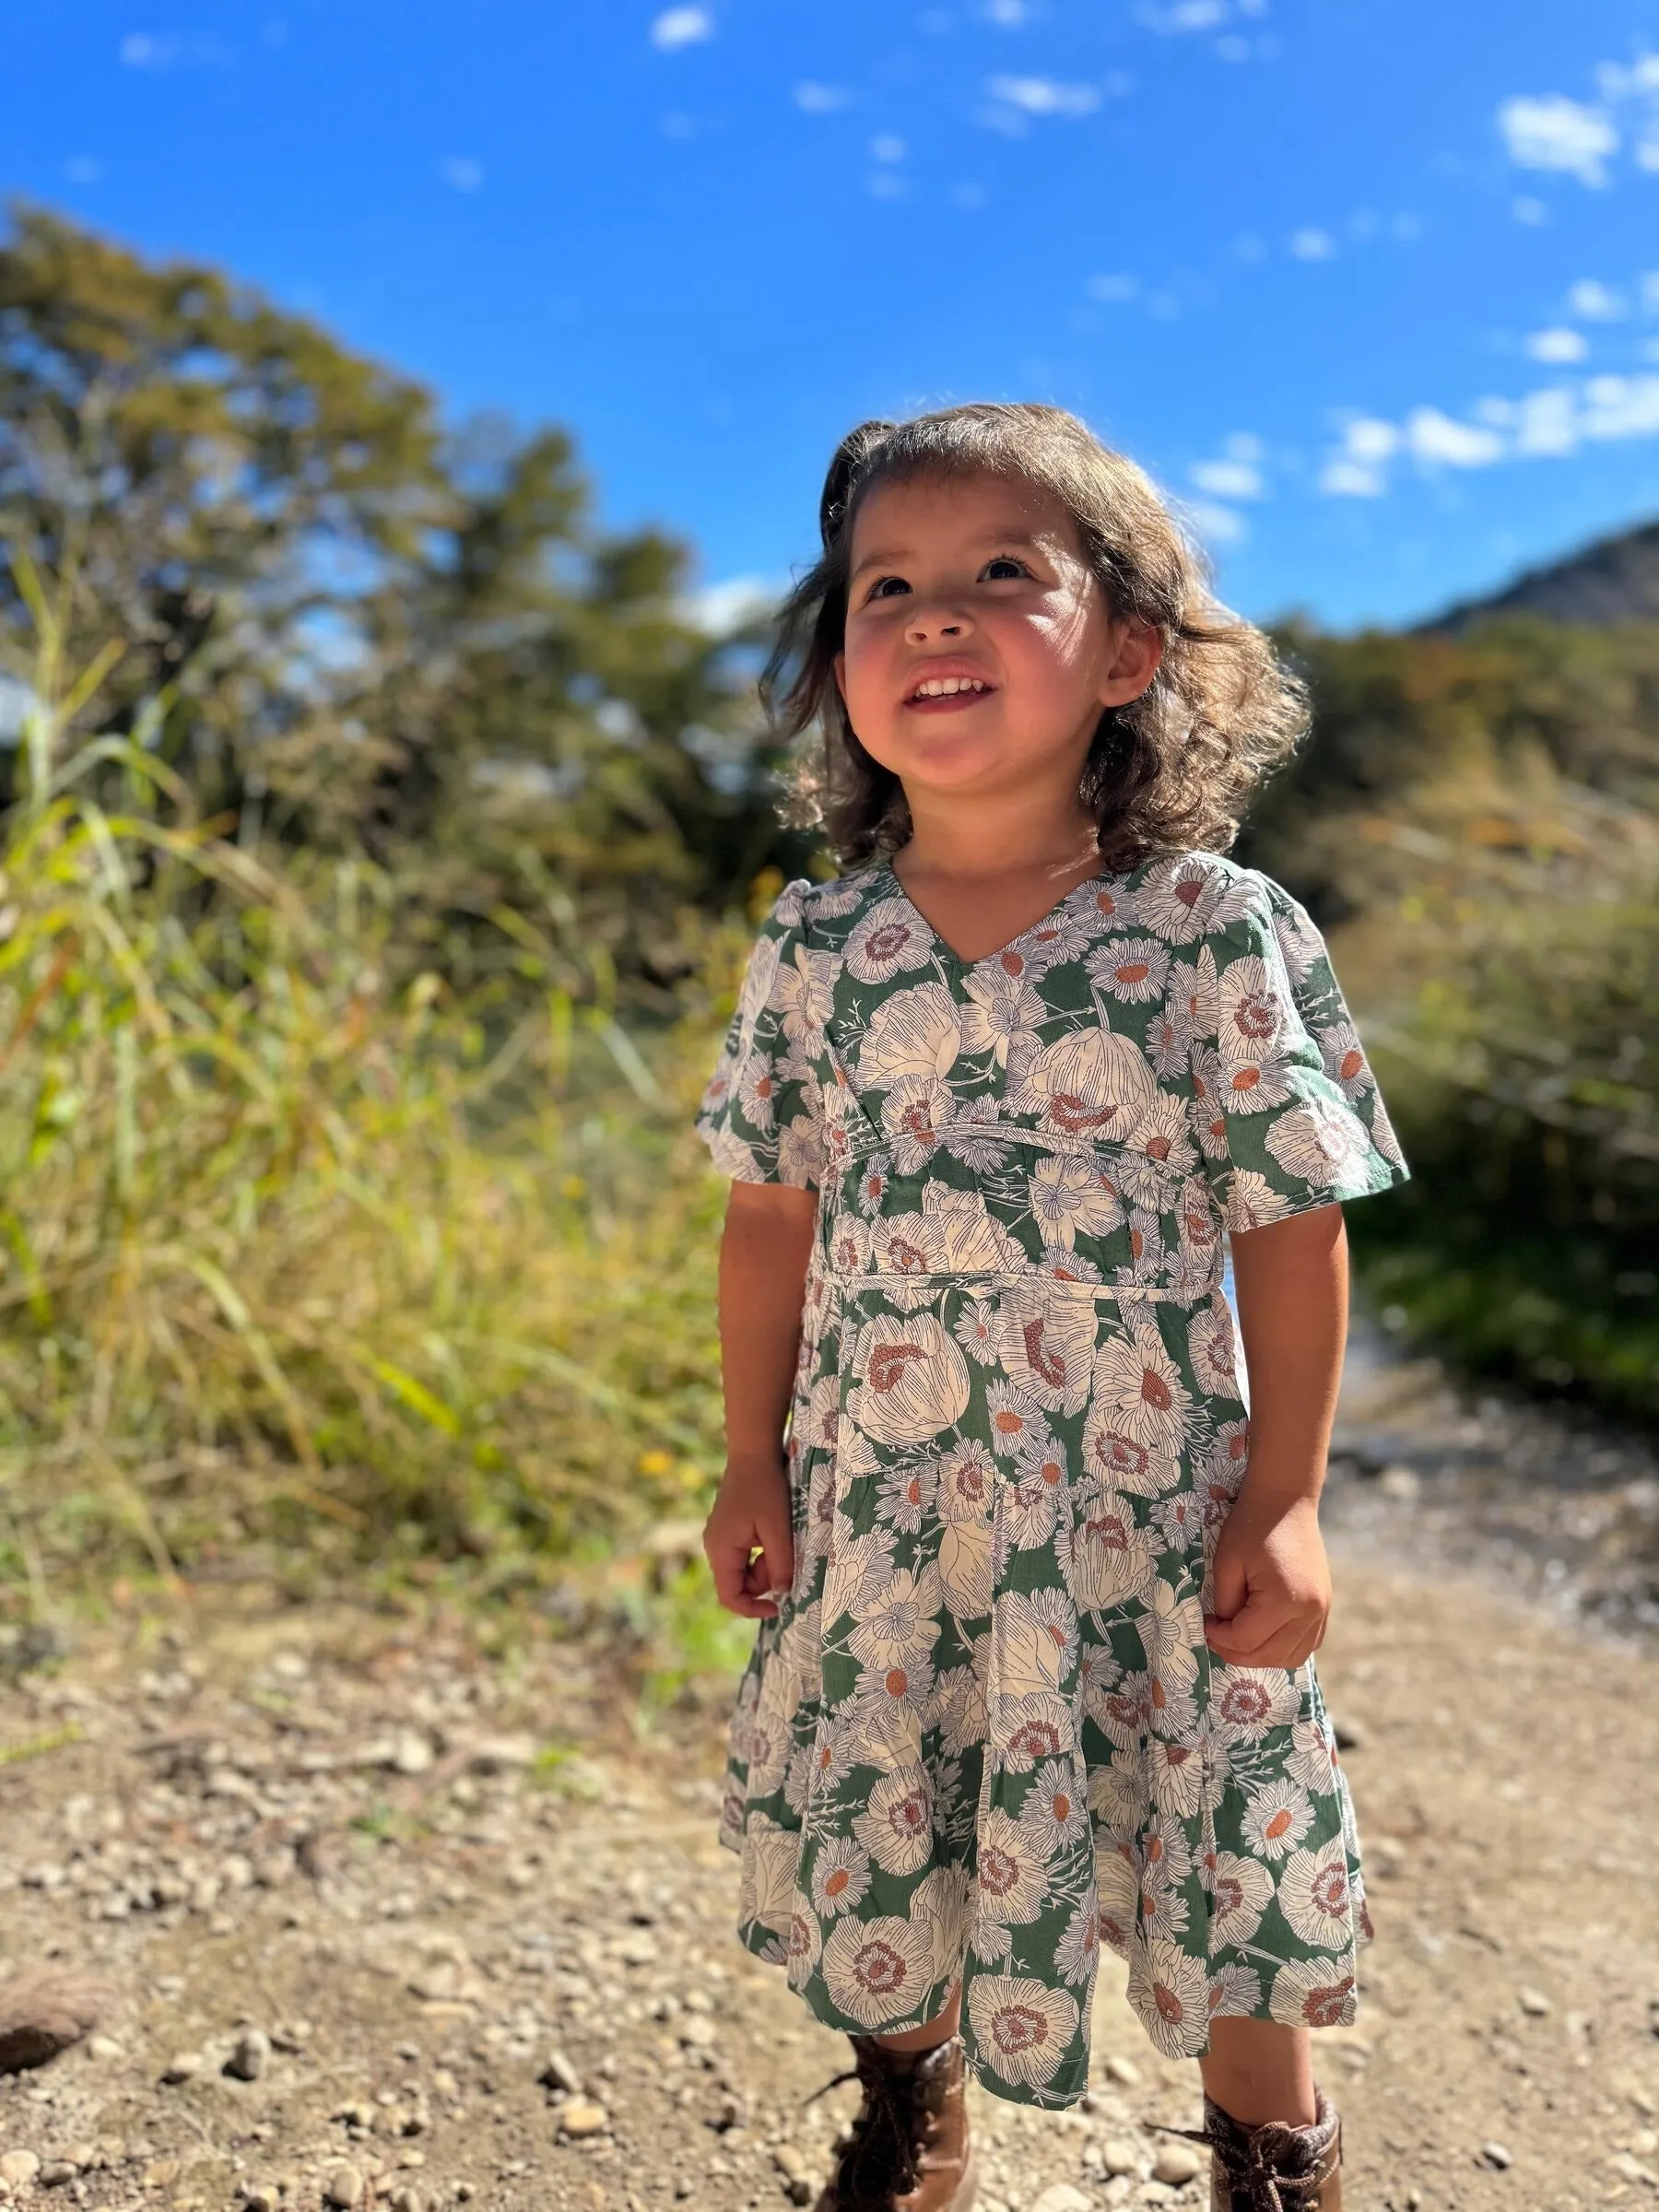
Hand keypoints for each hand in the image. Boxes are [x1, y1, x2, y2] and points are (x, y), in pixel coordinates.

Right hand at [703, 1454, 794, 1619]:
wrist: (753, 1454)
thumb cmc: (766, 1489)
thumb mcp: (778, 1529)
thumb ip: (780, 1564)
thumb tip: (782, 1592)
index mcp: (721, 1550)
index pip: (729, 1596)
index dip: (752, 1609)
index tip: (779, 1607)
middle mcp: (713, 1547)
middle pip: (737, 1583)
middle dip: (763, 1580)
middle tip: (785, 1557)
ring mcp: (718, 1538)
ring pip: (742, 1569)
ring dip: (764, 1564)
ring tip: (779, 1538)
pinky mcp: (726, 1530)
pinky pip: (742, 1554)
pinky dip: (759, 1553)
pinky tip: (771, 1533)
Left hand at [1204, 1494, 1331, 1669]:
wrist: (1286, 1502)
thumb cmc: (1251, 1527)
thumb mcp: (1227, 1565)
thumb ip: (1226, 1604)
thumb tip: (1225, 1630)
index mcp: (1284, 1601)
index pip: (1246, 1639)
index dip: (1220, 1638)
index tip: (1205, 1623)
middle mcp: (1310, 1612)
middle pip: (1269, 1655)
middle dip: (1237, 1652)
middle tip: (1216, 1637)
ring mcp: (1322, 1611)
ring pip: (1291, 1657)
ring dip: (1262, 1656)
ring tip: (1239, 1638)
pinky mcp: (1325, 1607)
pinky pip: (1307, 1644)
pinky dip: (1284, 1648)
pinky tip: (1264, 1634)